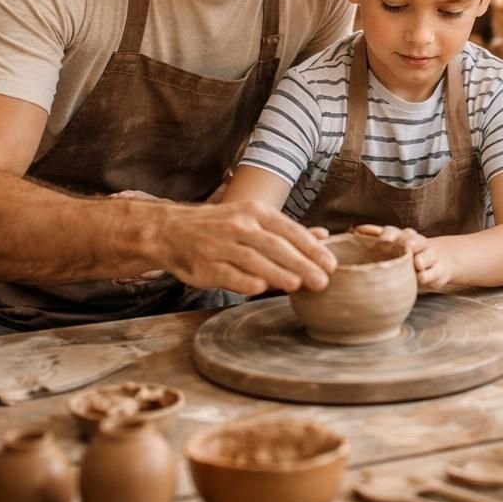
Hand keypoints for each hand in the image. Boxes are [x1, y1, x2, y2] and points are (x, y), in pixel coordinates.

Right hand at [150, 199, 336, 295]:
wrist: (171, 230)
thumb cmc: (220, 227)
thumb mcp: (254, 219)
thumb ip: (288, 230)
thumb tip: (324, 236)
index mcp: (255, 212)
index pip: (290, 230)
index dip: (312, 248)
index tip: (331, 264)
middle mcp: (239, 225)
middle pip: (275, 246)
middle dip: (302, 264)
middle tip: (323, 281)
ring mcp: (220, 245)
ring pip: (253, 260)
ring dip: (277, 273)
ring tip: (299, 286)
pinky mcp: (204, 265)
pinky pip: (227, 274)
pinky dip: (244, 281)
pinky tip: (261, 289)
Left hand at [355, 224, 452, 288]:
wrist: (434, 264)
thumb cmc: (405, 257)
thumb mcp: (391, 247)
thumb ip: (376, 238)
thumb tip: (357, 231)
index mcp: (403, 237)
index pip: (395, 232)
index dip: (389, 236)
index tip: (381, 243)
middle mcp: (418, 244)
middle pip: (416, 239)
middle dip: (410, 242)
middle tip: (406, 246)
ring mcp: (430, 256)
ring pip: (429, 254)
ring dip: (423, 258)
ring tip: (417, 263)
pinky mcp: (439, 270)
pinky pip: (436, 271)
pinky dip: (429, 274)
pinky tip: (422, 277)